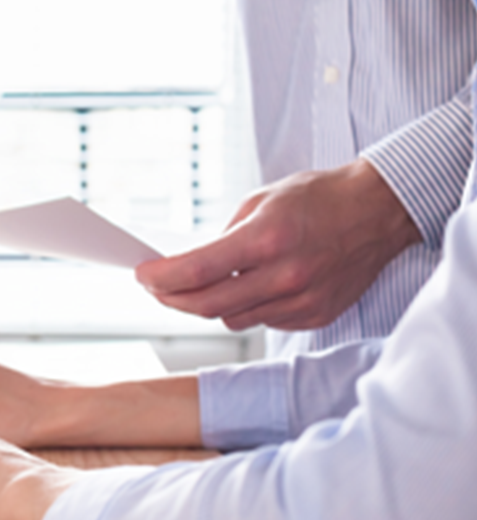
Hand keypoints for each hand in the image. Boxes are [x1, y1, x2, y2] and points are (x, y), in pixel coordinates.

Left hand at [135, 159, 421, 330]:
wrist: (378, 212)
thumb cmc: (318, 198)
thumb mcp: (259, 202)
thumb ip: (223, 238)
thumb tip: (187, 267)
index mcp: (266, 240)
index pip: (197, 271)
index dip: (161, 278)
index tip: (142, 275)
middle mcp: (285, 276)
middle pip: (207, 306)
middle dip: (171, 298)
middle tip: (156, 288)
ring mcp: (302, 301)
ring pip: (232, 319)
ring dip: (209, 304)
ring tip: (204, 283)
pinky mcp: (315, 315)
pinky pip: (263, 321)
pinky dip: (247, 307)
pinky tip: (251, 287)